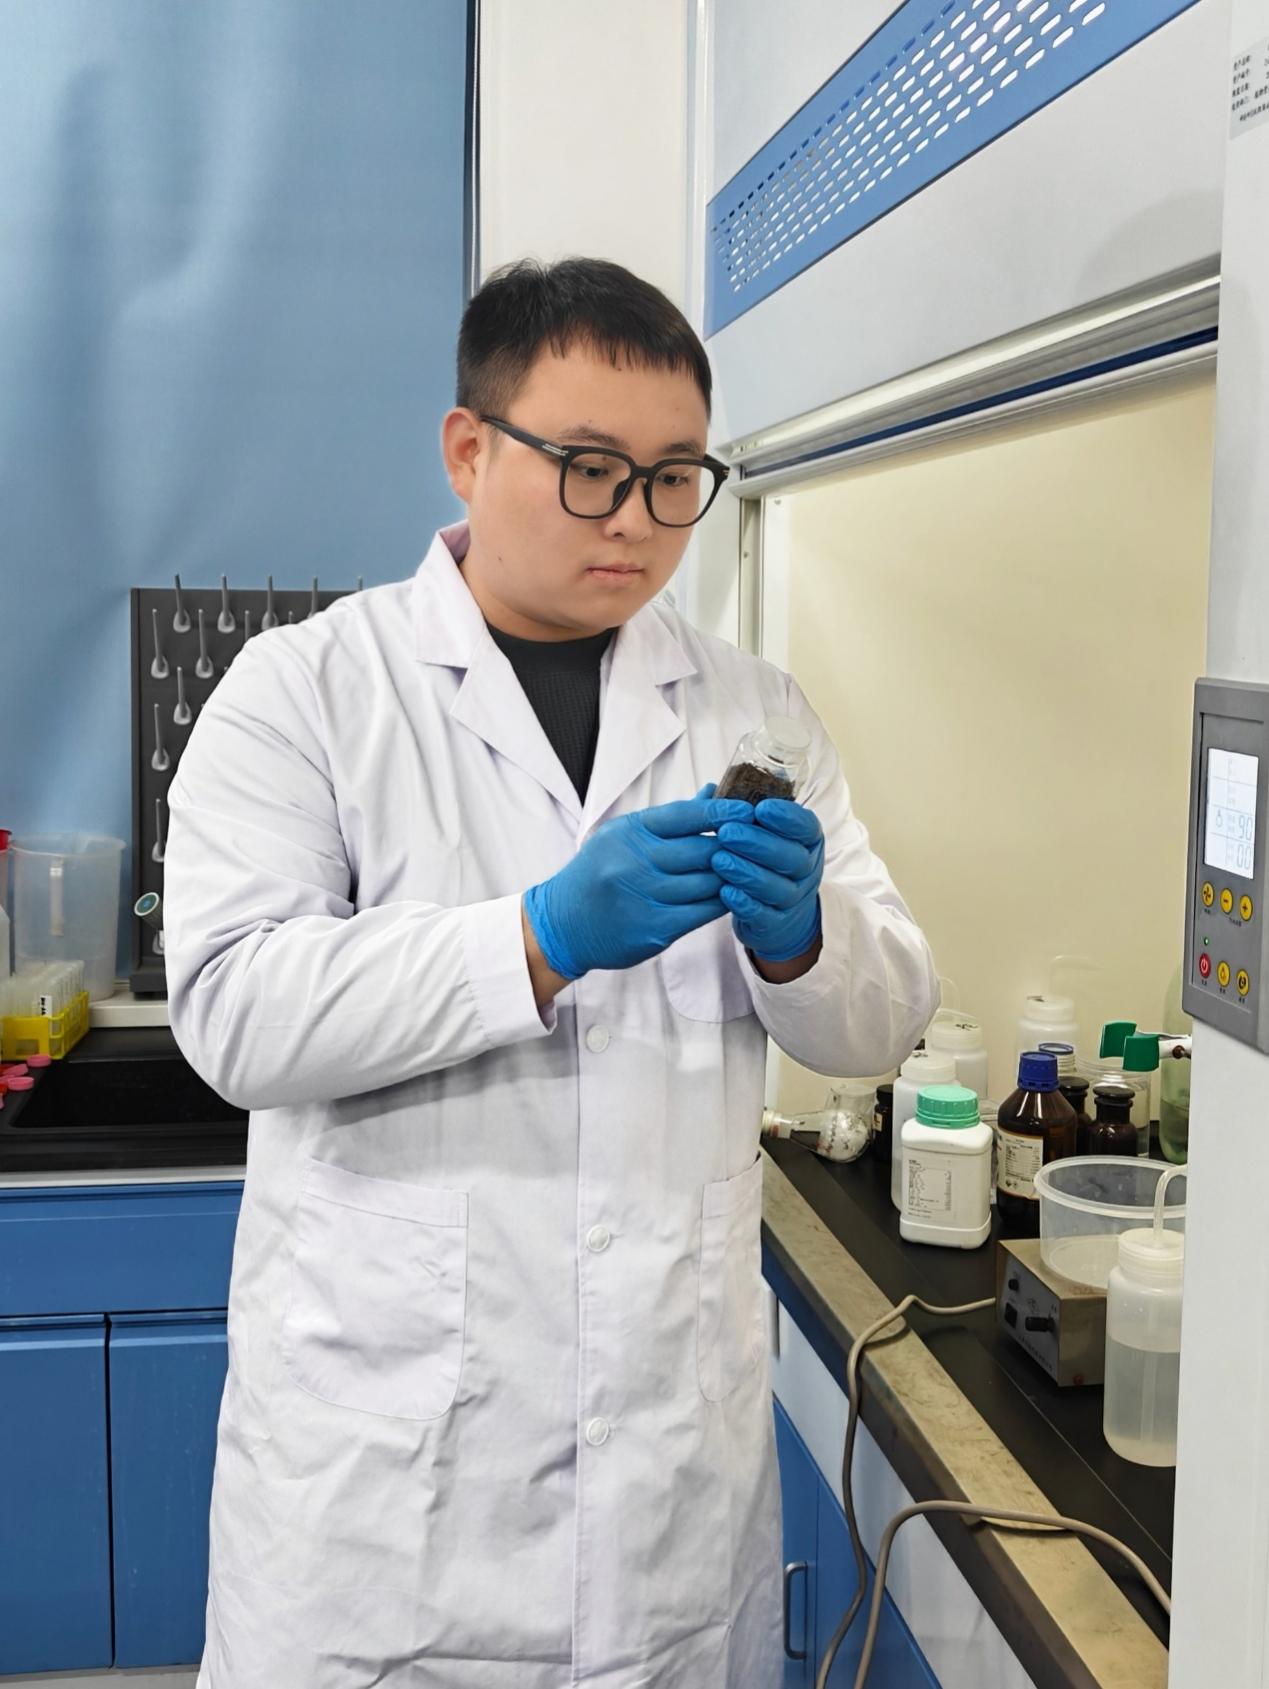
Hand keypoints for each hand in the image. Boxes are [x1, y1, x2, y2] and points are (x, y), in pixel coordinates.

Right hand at [523, 794, 753, 978]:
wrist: (561, 923)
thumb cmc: (598, 872)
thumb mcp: (625, 836)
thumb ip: (671, 819)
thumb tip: (714, 793)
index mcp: (630, 832)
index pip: (686, 815)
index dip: (722, 813)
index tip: (748, 811)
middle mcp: (635, 862)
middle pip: (703, 850)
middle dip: (734, 847)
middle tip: (759, 844)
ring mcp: (644, 897)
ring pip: (708, 883)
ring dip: (733, 876)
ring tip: (750, 870)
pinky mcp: (653, 929)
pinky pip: (701, 912)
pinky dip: (721, 902)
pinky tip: (732, 896)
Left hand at [711, 799, 823, 961]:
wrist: (778, 915)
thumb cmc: (764, 862)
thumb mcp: (762, 834)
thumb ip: (741, 814)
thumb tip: (708, 790)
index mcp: (807, 841)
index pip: (806, 827)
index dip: (786, 818)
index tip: (760, 808)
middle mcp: (806, 869)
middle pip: (790, 857)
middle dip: (757, 843)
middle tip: (726, 832)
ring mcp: (794, 899)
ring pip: (776, 887)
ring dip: (746, 872)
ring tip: (719, 860)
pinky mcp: (776, 924)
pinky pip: (763, 914)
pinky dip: (744, 903)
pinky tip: (725, 891)